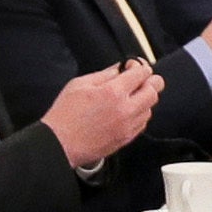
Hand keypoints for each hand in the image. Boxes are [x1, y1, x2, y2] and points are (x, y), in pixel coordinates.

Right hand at [42, 61, 160, 169]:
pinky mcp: (125, 139)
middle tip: (140, 80)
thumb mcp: (79, 84)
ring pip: (150, 108)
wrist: (58, 144)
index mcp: (113, 92)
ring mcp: (127, 126)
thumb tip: (119, 69)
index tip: (133, 67)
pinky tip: (127, 112)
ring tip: (130, 97)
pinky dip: (139, 115)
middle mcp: (125, 109)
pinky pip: (142, 124)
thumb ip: (104, 74)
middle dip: (149, 81)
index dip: (139, 66)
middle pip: (154, 91)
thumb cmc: (64, 115)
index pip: (142, 73)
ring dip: (144, 100)